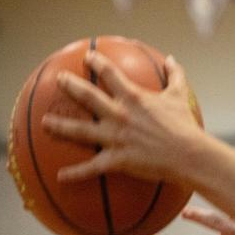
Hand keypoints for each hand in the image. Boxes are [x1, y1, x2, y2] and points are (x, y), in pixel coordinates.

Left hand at [43, 51, 201, 182]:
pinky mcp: (117, 160)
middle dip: (70, 86)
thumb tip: (170, 59)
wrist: (188, 154)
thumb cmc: (185, 126)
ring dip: (60, 126)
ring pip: (81, 130)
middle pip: (87, 96)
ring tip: (45, 123)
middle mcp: (118, 115)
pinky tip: (61, 176)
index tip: (88, 58)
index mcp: (133, 97)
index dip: (97, 63)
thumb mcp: (180, 96)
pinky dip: (75, 173)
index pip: (109, 74)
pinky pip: (92, 167)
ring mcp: (115, 138)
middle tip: (59, 80)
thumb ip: (175, 75)